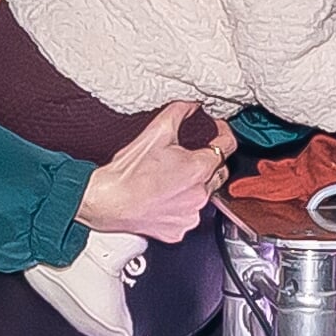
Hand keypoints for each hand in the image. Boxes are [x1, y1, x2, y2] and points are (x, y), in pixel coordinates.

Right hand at [76, 102, 232, 242]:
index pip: (227, 146)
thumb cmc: (128, 171)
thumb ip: (179, 112)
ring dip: (195, 187)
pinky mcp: (179, 230)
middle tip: (187, 156)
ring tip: (170, 180)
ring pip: (204, 196)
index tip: (217, 131)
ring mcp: (191, 215)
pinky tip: (165, 199)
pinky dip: (181, 207)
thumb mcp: (155, 131)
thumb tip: (193, 105)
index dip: (223, 134)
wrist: (108, 201)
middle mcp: (200, 194)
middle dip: (209, 162)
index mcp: (198, 168)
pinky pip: (189, 216)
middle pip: (219, 173)